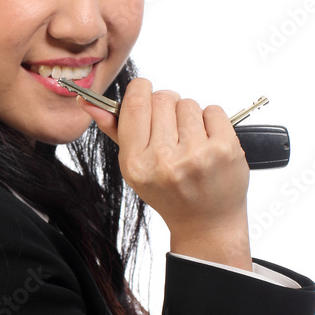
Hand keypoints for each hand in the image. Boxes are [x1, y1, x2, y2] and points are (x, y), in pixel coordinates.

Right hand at [79, 79, 251, 269]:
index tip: (144, 93)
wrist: (206, 223)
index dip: (141, 90)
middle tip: (172, 130)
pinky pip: (214, 110)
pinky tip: (208, 143)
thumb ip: (115, 130)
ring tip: (190, 141)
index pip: (135, 103)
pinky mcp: (224, 150)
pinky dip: (211, 121)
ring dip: (189, 116)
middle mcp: (165, 160)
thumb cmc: (170, 193)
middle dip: (167, 106)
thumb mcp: (135, 167)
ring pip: (188, 103)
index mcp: (136, 164)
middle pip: (163, 98)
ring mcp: (197, 155)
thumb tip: (90, 103)